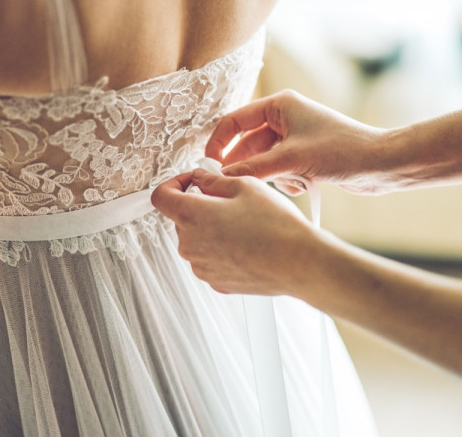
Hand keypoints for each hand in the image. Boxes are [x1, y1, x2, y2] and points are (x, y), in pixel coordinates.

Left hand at [151, 169, 316, 294]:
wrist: (299, 263)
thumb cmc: (275, 225)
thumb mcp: (245, 186)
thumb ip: (214, 180)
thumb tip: (200, 179)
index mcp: (191, 216)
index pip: (161, 196)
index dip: (175, 184)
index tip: (193, 181)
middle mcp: (190, 245)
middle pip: (182, 218)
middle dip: (200, 205)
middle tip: (231, 199)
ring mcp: (202, 267)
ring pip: (198, 239)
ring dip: (212, 228)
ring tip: (246, 223)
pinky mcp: (217, 282)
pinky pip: (211, 259)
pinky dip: (223, 249)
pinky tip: (249, 243)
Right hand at [206, 90, 388, 194]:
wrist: (380, 164)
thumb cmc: (341, 150)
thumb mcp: (291, 160)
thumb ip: (252, 169)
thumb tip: (220, 178)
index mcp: (279, 105)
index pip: (234, 121)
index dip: (218, 143)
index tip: (207, 167)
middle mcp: (285, 118)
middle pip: (247, 145)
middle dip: (248, 166)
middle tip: (236, 187)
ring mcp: (295, 139)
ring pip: (263, 162)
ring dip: (271, 176)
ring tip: (290, 182)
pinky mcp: (305, 157)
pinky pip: (280, 171)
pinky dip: (286, 181)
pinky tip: (303, 187)